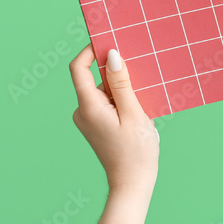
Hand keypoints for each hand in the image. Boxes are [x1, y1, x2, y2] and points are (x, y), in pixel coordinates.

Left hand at [69, 45, 159, 192]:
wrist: (133, 182)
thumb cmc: (136, 151)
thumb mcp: (133, 113)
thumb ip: (121, 83)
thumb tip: (112, 55)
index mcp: (89, 106)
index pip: (79, 68)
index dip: (90, 50)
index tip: (109, 40)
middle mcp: (83, 111)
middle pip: (95, 78)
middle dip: (116, 71)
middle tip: (139, 69)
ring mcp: (89, 119)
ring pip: (103, 90)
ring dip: (122, 87)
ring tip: (143, 98)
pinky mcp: (97, 125)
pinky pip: (107, 102)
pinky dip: (122, 98)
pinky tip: (139, 108)